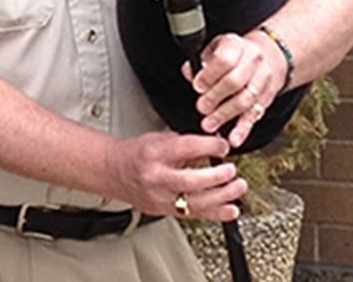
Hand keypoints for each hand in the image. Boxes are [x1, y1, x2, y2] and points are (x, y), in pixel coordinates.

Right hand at [105, 131, 246, 221]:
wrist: (114, 172)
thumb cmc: (137, 153)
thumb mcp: (160, 139)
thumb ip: (188, 143)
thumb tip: (215, 145)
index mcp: (155, 153)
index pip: (186, 149)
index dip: (209, 147)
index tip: (224, 146)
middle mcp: (157, 177)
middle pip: (191, 181)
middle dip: (217, 176)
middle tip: (232, 170)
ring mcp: (160, 198)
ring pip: (195, 202)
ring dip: (222, 196)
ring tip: (238, 187)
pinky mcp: (164, 212)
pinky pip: (193, 215)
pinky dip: (216, 214)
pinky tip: (231, 210)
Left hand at [182, 31, 286, 147]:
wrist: (266, 56)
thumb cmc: (233, 54)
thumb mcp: (215, 49)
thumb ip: (200, 62)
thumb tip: (189, 72)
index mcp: (236, 45)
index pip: (224, 60)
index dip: (209, 76)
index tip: (198, 87)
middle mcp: (253, 60)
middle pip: (235, 81)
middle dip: (215, 97)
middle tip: (201, 108)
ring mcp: (263, 79)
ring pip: (245, 100)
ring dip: (225, 115)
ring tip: (210, 125)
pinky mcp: (267, 98)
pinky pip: (254, 115)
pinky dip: (243, 130)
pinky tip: (234, 139)